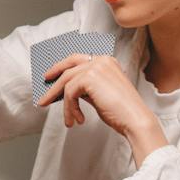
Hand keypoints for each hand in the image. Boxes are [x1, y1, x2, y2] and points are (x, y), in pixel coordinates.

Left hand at [37, 53, 166, 161]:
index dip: (62, 67)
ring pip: (67, 81)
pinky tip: (77, 119)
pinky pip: (70, 92)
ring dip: (63, 103)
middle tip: (44, 90)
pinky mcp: (90, 77)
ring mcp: (96, 66)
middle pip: (69, 65)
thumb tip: (67, 90)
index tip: (52, 77)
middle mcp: (101, 60)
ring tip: (67, 120)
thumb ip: (85, 88)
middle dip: (54, 76)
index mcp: (106, 61)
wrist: (135, 120)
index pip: (78, 59)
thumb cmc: (122, 111)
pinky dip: (70, 108)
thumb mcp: (100, 95)